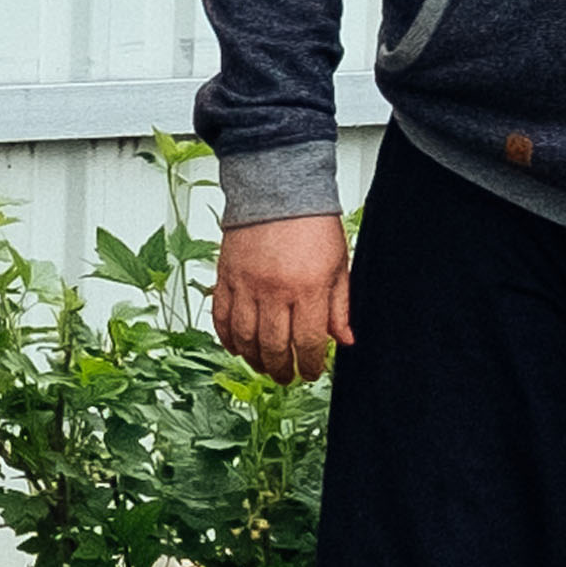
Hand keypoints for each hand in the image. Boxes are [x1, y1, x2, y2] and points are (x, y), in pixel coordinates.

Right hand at [214, 215, 353, 380]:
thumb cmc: (311, 223)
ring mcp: (246, 285)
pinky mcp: (226, 277)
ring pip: (245, 337)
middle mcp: (275, 291)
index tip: (311, 372)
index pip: (309, 341)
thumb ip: (340, 306)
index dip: (310, 364)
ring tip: (263, 366)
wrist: (277, 189)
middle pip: (275, 346)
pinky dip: (228, 338)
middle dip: (282, 369)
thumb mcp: (338, 265)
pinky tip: (238, 347)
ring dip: (254, 359)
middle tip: (286, 377)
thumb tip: (344, 341)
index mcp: (308, 289)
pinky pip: (221, 317)